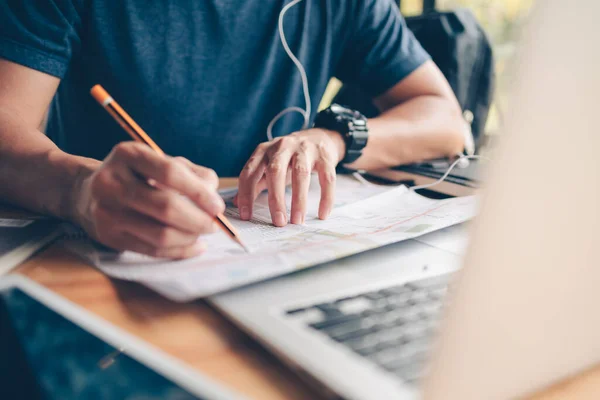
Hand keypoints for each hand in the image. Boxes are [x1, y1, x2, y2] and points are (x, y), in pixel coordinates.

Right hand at [72, 142, 224, 258]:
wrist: (86, 192)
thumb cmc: (137, 175)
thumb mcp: (160, 162)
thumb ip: (192, 173)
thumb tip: (213, 195)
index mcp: (128, 154)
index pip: (170, 173)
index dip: (198, 192)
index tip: (217, 206)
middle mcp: (112, 181)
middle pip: (165, 207)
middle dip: (198, 220)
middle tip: (214, 225)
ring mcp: (106, 211)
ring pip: (160, 234)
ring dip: (190, 237)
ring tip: (202, 233)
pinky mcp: (108, 236)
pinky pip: (152, 250)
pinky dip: (180, 251)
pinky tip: (194, 246)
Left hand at [236, 128, 344, 225]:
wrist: (317, 137)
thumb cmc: (288, 157)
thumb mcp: (268, 165)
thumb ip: (255, 182)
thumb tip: (237, 204)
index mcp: (263, 151)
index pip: (250, 172)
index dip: (246, 194)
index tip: (247, 216)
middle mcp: (282, 147)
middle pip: (276, 171)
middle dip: (276, 198)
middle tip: (279, 222)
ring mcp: (304, 149)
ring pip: (300, 173)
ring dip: (299, 199)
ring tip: (298, 220)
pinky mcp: (324, 155)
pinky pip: (326, 178)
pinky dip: (325, 197)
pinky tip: (322, 214)